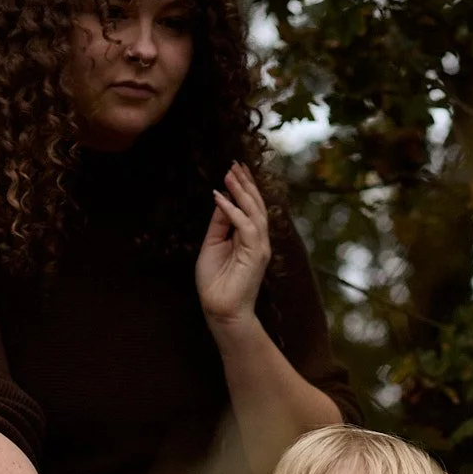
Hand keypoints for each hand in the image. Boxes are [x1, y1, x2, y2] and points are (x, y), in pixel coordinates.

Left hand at [195, 161, 270, 328]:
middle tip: (234, 163)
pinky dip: (233, 211)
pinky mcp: (256, 255)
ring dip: (241, 191)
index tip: (235, 168)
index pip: (250, 207)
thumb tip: (221, 199)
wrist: (220, 310)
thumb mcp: (212, 245)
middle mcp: (258, 240)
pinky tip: (221, 197)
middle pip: (255, 205)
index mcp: (249, 238)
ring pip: (254, 212)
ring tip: (230, 173)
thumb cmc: (215, 283)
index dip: (243, 187)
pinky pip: (246, 226)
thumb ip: (219, 224)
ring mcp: (259, 247)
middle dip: (245, 183)